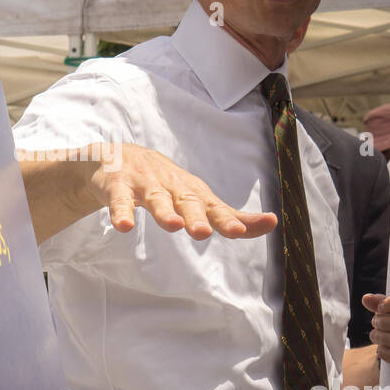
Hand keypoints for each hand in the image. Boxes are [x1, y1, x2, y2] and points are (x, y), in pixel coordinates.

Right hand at [86, 143, 277, 239]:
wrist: (117, 157)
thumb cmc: (165, 183)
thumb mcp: (197, 198)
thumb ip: (229, 215)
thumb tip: (272, 224)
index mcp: (193, 192)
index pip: (215, 208)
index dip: (228, 219)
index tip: (242, 231)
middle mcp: (173, 187)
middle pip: (187, 202)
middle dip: (197, 217)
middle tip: (204, 233)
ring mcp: (145, 185)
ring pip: (156, 199)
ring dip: (164, 212)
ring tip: (173, 226)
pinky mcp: (118, 186)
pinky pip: (119, 201)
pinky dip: (121, 212)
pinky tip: (124, 226)